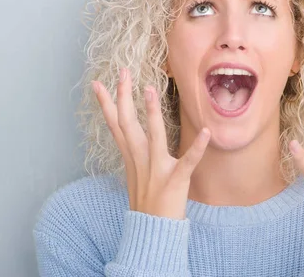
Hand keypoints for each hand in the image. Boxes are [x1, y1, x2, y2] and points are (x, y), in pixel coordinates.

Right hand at [92, 68, 210, 218]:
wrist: (152, 231)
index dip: (106, 104)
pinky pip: (188, 161)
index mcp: (132, 157)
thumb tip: (131, 135)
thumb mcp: (136, 173)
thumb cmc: (148, 201)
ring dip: (151, 113)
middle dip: (124, 97)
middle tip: (122, 72)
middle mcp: (140, 160)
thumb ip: (135, 152)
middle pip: (128, 124)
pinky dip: (197, 147)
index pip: (116, 125)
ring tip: (151, 89)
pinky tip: (206, 132)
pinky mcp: (176, 180)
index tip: (97, 83)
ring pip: (154, 137)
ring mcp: (157, 169)